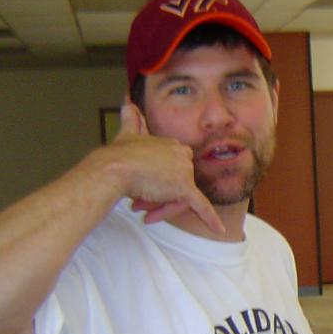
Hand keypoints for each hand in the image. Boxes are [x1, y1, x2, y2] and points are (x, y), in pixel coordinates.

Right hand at [104, 101, 223, 232]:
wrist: (113, 169)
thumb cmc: (117, 157)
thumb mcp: (127, 134)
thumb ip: (132, 120)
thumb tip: (128, 102)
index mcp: (172, 145)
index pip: (172, 171)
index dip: (157, 183)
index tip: (140, 189)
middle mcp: (181, 155)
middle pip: (177, 186)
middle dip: (158, 197)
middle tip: (139, 202)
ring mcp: (184, 171)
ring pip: (179, 198)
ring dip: (160, 206)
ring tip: (141, 207)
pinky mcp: (185, 189)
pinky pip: (202, 207)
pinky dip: (210, 219)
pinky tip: (219, 230)